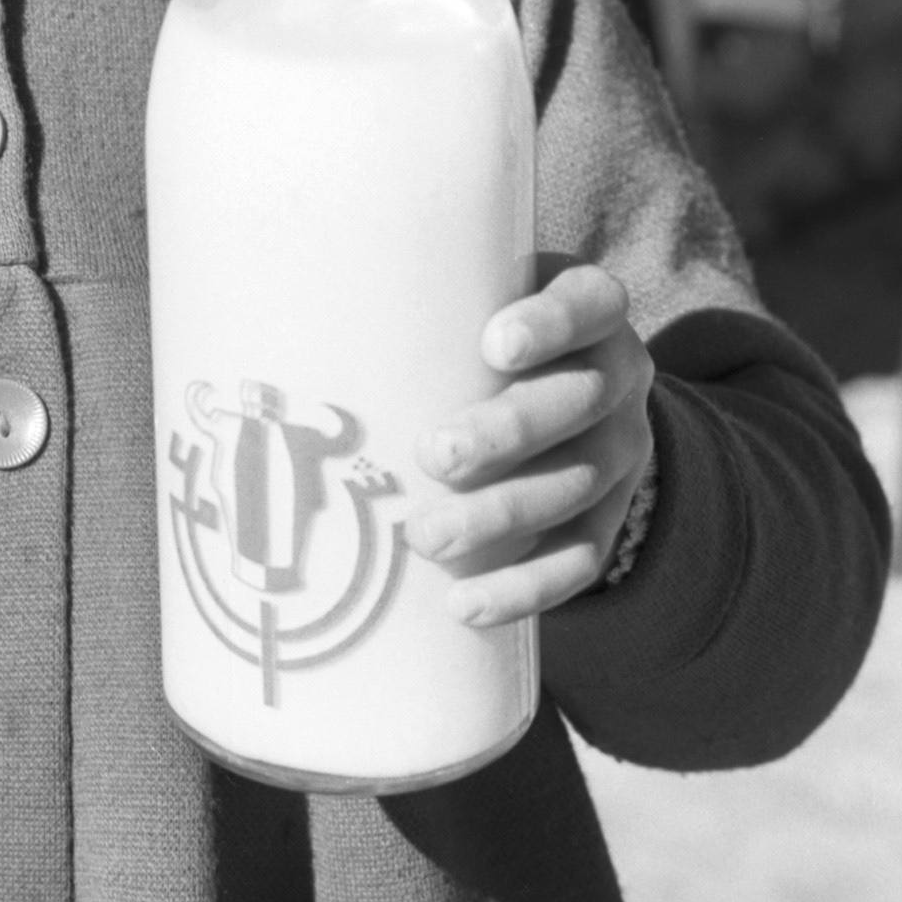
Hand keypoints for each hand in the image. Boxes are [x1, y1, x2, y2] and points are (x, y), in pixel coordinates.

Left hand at [406, 264, 655, 624]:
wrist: (567, 393)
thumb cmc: (481, 331)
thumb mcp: (472, 297)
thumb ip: (415, 296)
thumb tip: (279, 308)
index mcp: (590, 309)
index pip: (588, 303)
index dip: (549, 325)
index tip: (494, 344)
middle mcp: (618, 376)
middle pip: (578, 402)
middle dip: (507, 433)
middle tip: (435, 455)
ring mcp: (622, 449)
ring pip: (576, 487)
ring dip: (501, 518)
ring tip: (428, 537)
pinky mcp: (611, 515)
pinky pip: (581, 558)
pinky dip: (525, 587)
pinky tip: (468, 604)